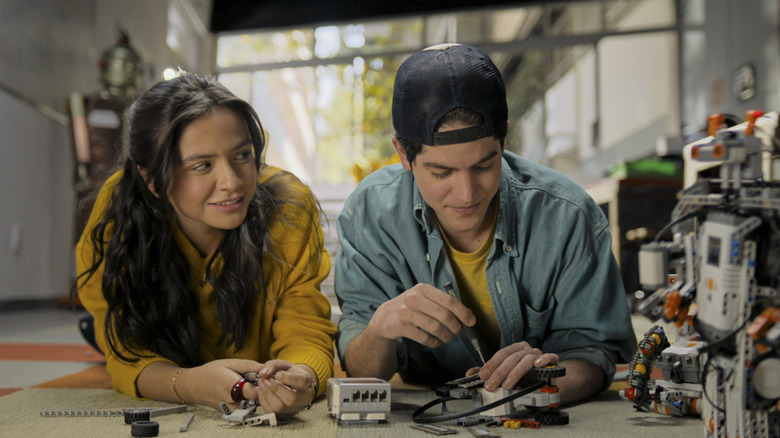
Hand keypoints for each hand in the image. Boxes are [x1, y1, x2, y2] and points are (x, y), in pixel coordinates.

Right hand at [141, 359, 263, 409]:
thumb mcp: (229, 363)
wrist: (193, 385)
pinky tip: (240, 389)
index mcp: (232, 387)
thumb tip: (265, 367)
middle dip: (259, 388)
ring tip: (246, 383)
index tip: (263, 376)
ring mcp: (230, 408)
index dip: (262, 383)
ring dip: (252, 394)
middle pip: (255, 398)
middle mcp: (231, 401)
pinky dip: (245, 398)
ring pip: (250, 403)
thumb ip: (248, 366)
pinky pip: (243, 406)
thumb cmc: (210, 372)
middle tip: (255, 379)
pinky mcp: (229, 412)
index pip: (256, 391)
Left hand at [249, 360, 317, 417]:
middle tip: (265, 380)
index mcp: (308, 382)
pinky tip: (262, 392)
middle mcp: (304, 397)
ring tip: (262, 384)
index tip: (278, 374)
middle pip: (291, 398)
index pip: (302, 382)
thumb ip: (273, 366)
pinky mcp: (285, 415)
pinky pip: (273, 412)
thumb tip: (263, 373)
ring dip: (267, 395)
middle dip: (275, 389)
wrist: (294, 384)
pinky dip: (264, 401)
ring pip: (281, 407)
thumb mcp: (284, 365)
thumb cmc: (290, 373)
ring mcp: (295, 408)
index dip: (289, 379)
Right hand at [365, 283, 475, 347]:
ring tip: (447, 338)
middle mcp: (413, 297)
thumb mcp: (424, 299)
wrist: (384, 317)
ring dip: (446, 336)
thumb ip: (443, 304)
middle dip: (455, 327)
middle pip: (444, 315)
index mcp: (423, 288)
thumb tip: (469, 316)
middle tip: (457, 332)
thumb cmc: (411, 308)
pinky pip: (424, 337)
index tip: (471, 322)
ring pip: (435, 327)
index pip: (449, 300)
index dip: (463, 312)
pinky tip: (435, 342)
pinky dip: (433, 342)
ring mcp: (405, 311)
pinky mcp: (399, 326)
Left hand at [466, 342, 558, 391]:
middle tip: (490, 385)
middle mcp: (527, 349)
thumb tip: (470, 373)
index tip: (482, 376)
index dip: (491, 364)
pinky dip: (543, 360)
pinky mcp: (553, 361)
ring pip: (526, 360)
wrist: (548, 380)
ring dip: (515, 373)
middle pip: (511, 358)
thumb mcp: (506, 375)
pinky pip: (549, 357)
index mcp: (515, 349)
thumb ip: (489, 373)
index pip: (501, 354)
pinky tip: (537, 365)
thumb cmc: (526, 376)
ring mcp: (540, 354)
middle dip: (499, 373)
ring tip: (506, 385)